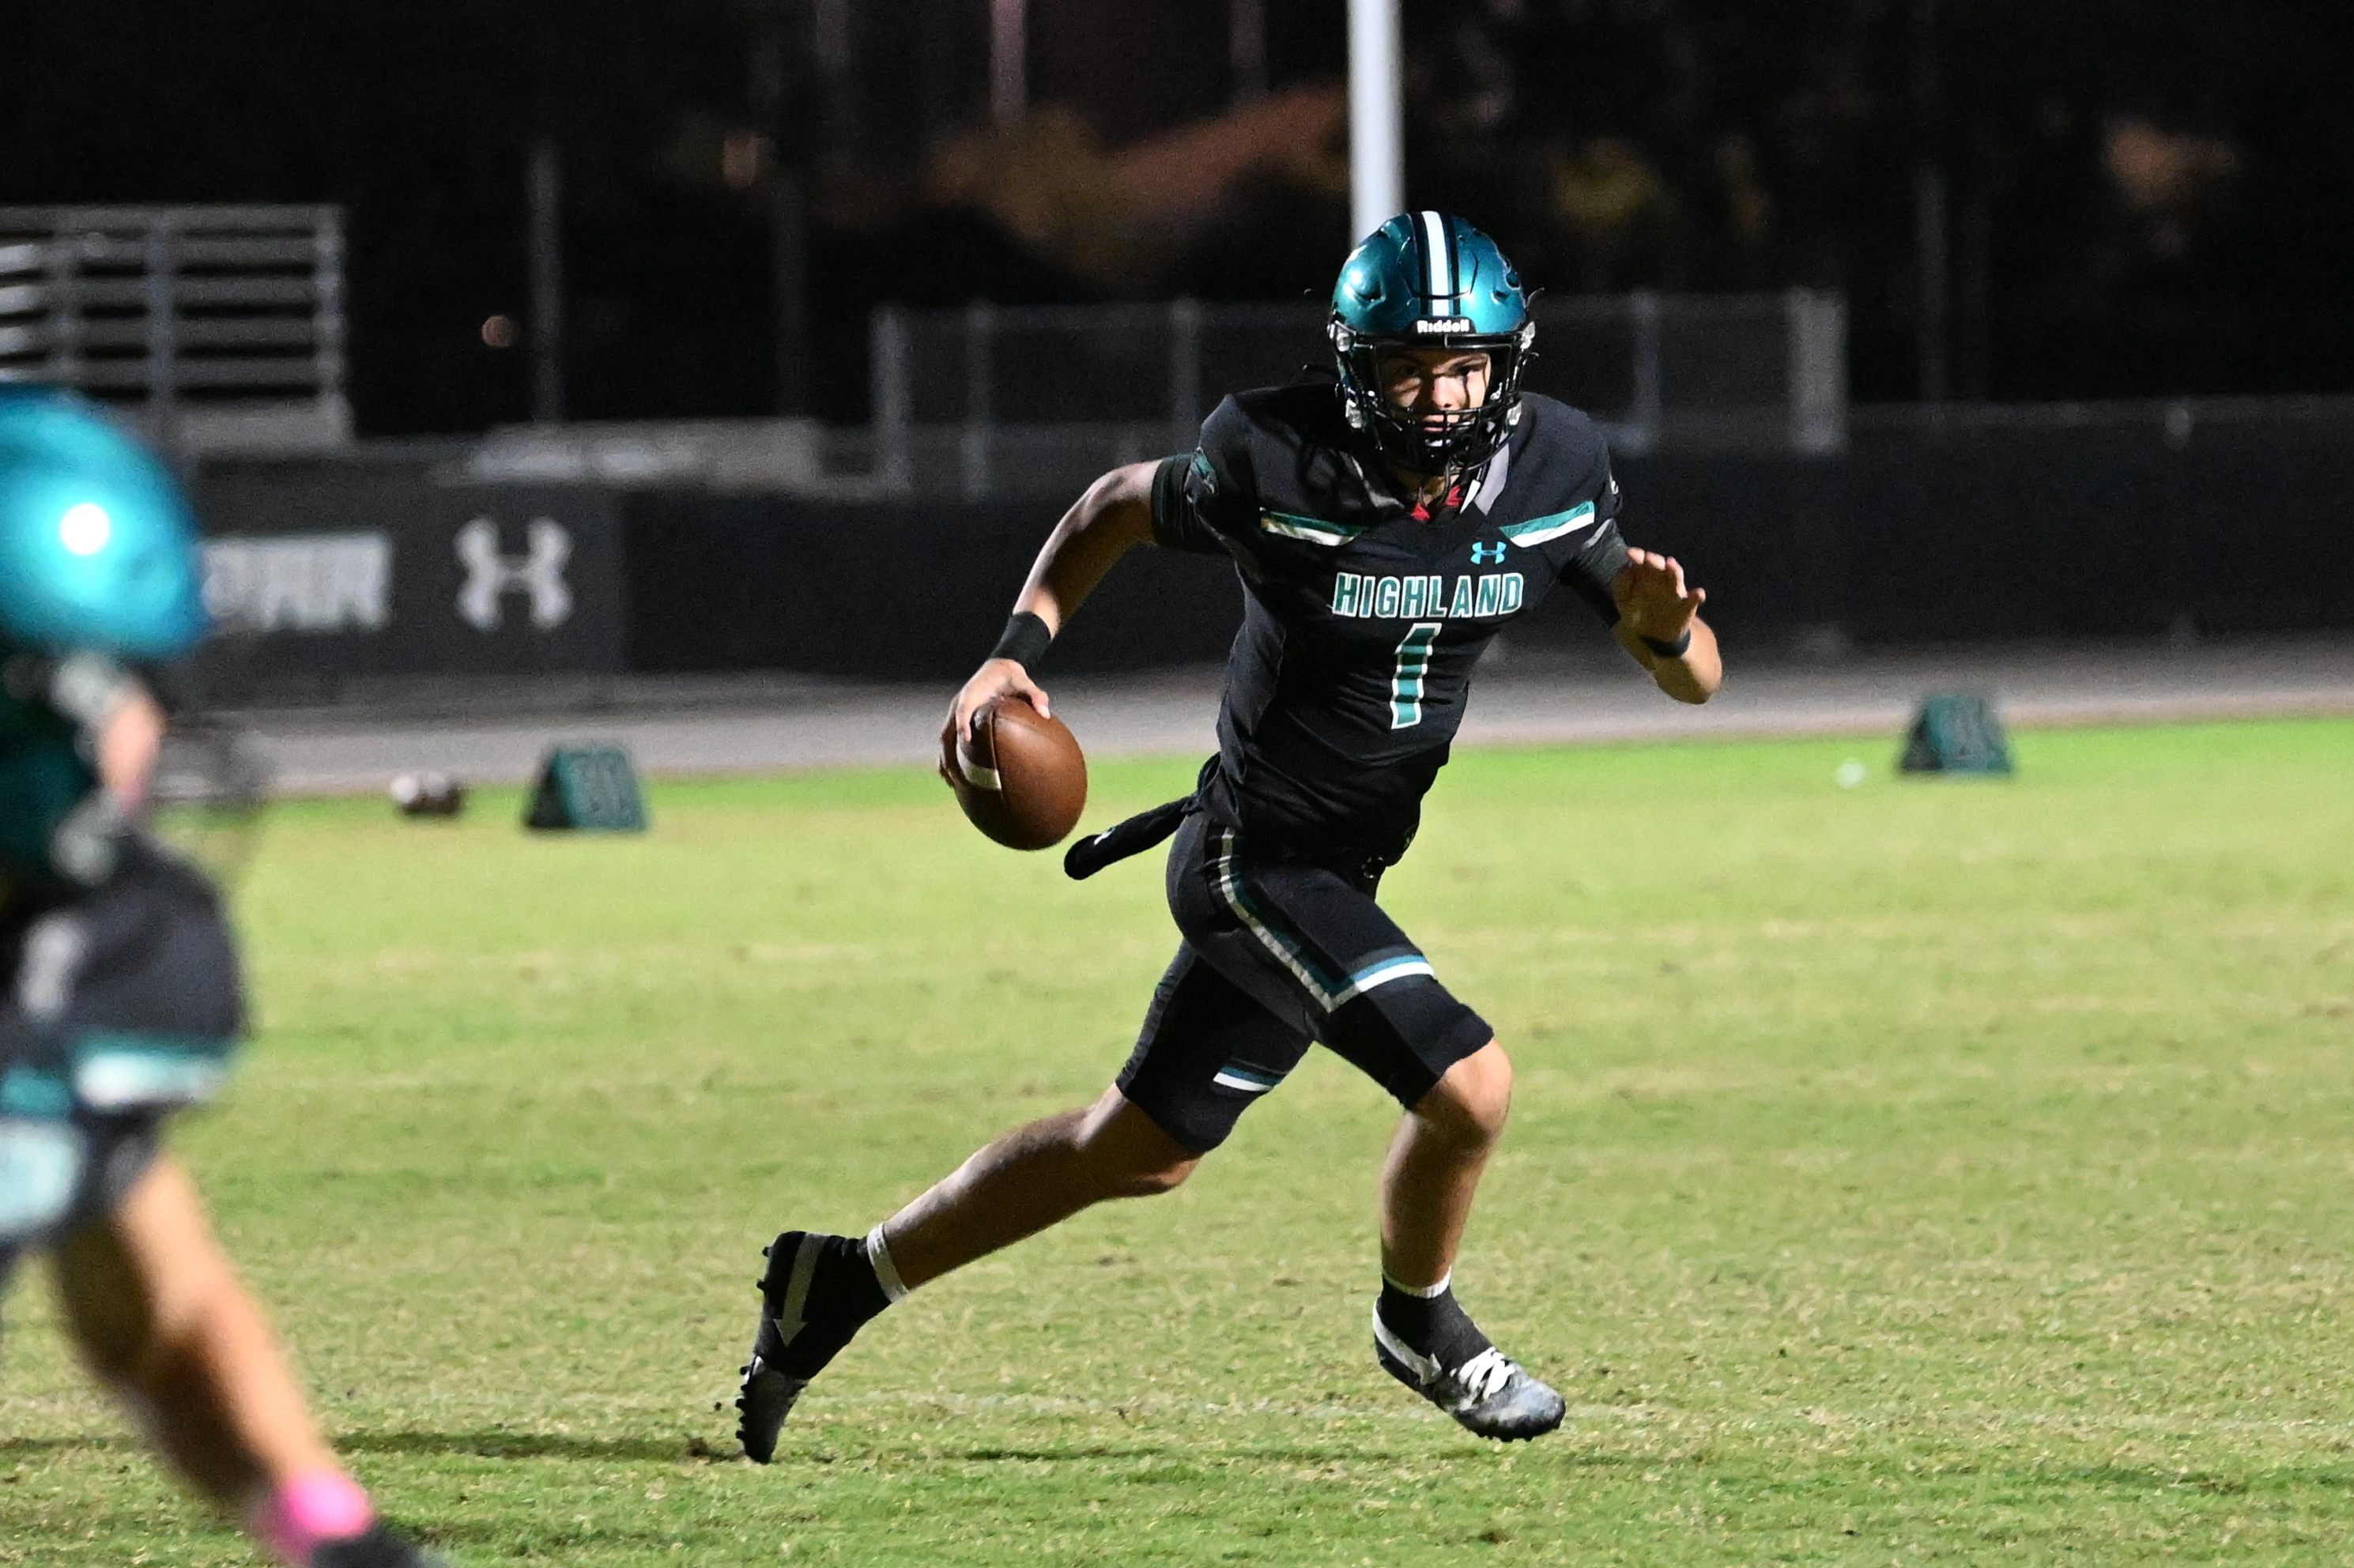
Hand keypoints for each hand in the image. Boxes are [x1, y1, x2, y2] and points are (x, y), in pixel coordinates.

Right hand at [939, 658, 1049, 784]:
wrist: (998, 668)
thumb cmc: (1011, 677)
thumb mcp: (1024, 681)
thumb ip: (1035, 694)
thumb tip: (1045, 713)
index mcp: (972, 693)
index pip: (964, 710)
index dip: (963, 725)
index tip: (966, 741)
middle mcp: (959, 704)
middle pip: (947, 731)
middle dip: (949, 753)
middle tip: (956, 777)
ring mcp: (956, 713)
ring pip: (945, 739)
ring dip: (945, 760)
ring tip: (953, 785)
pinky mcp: (958, 721)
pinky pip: (948, 740)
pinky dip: (948, 758)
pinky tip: (953, 779)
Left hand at [1611, 549, 1705, 645]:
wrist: (1654, 635)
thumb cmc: (1638, 611)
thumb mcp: (1624, 600)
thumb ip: (1621, 585)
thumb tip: (1625, 569)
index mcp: (1646, 576)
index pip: (1643, 561)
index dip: (1638, 556)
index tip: (1630, 553)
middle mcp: (1662, 580)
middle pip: (1660, 566)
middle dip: (1654, 560)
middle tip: (1648, 557)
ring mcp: (1675, 592)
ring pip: (1676, 578)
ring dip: (1674, 570)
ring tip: (1670, 563)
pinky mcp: (1686, 607)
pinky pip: (1693, 600)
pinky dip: (1696, 596)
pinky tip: (1698, 593)